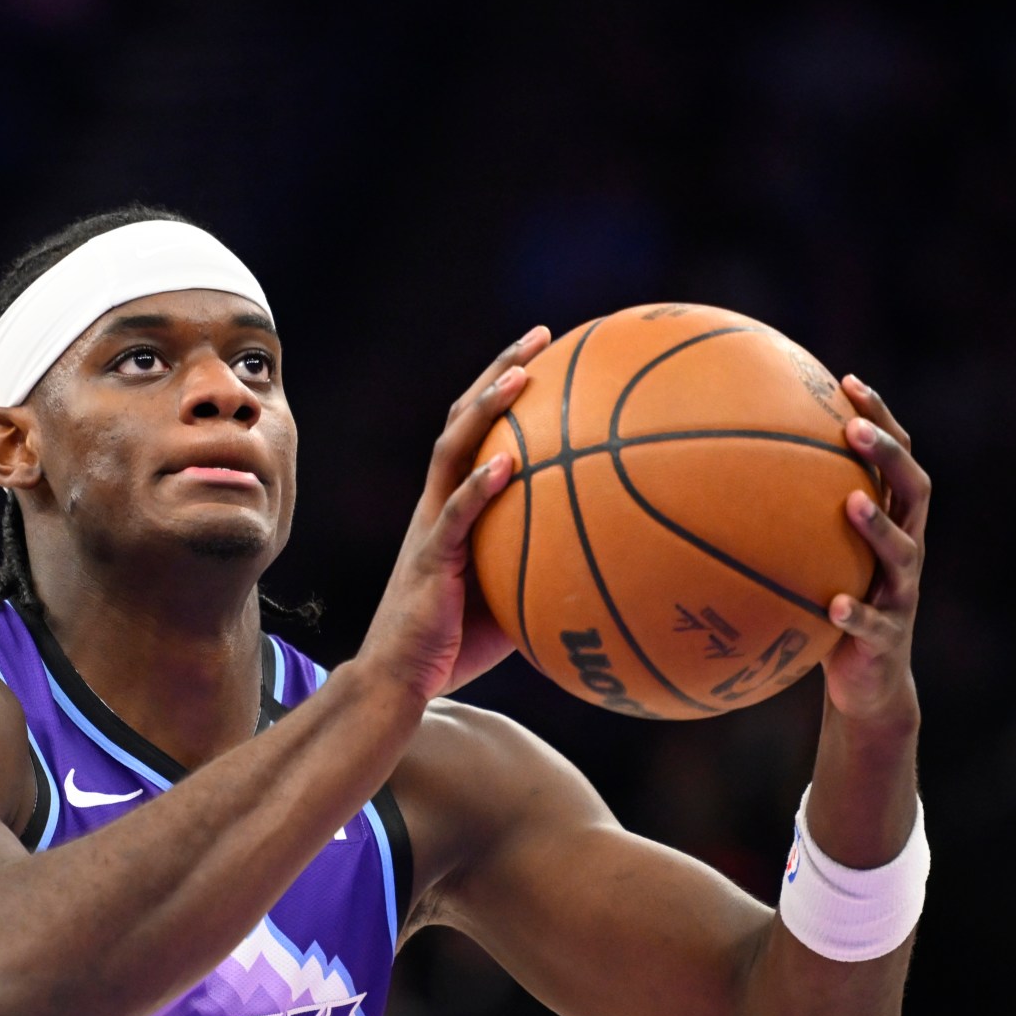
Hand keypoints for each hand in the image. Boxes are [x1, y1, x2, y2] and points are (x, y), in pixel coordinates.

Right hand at [355, 327, 551, 703]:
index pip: (476, 431)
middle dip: (500, 372)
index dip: (505, 388)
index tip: (547, 351)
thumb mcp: (512, 595)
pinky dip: (480, 487)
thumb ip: (545, 565)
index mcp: (452, 505)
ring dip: (485, 410)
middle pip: (463, 419)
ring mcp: (429, 527)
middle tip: (541, 335)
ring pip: (452, 451)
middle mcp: (436, 503)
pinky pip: (456, 516)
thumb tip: (614, 558)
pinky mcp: (429, 559)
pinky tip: (507, 465)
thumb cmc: (457, 645)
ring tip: (520, 378)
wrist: (401, 680)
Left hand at [823, 375, 928, 727]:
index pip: (898, 458)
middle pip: (915, 489)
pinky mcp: (888, 640)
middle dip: (889, 454)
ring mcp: (902, 594)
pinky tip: (832, 606)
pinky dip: (855, 614)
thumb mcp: (815, 560)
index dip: (881, 418)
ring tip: (852, 502)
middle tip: (854, 430)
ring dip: (878, 526)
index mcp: (893, 524)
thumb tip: (718, 473)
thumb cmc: (831, 610)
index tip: (849, 381)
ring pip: (903, 553)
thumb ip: (790, 519)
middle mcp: (907, 550)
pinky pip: (873, 624)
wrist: (868, 685)